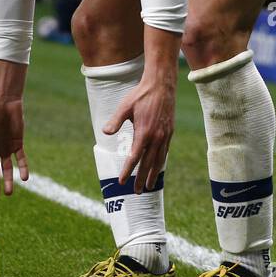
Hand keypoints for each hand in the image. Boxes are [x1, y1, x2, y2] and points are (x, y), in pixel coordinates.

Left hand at [103, 76, 174, 193]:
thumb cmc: (140, 95)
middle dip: (142, 179)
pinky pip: (165, 152)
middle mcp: (156, 137)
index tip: (122, 181)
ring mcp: (165, 135)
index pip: (134, 157)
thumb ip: (115, 121)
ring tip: (150, 186)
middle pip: (148, 164)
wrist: (162, 85)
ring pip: (159, 160)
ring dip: (154, 174)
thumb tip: (105, 133)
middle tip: (137, 191)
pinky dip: (161, 162)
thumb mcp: (125, 106)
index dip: (127, 171)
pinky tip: (157, 167)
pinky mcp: (170, 132)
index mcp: (144, 132)